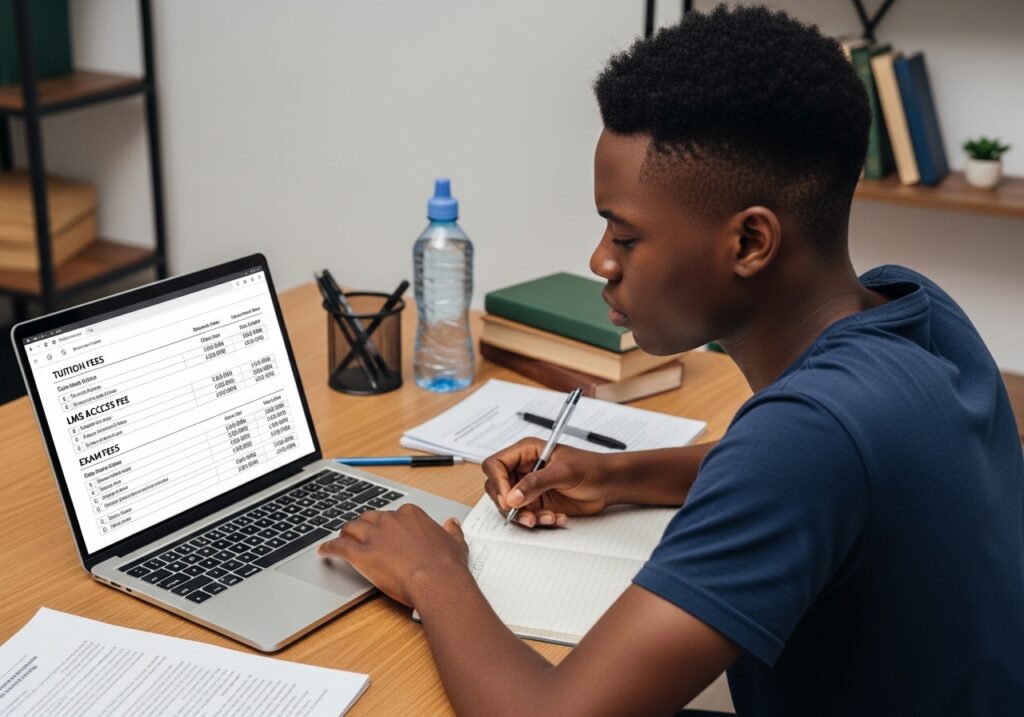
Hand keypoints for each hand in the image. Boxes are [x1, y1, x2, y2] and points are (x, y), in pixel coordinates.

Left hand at [317, 504, 468, 606]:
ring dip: (344, 533)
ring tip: (340, 539)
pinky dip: (329, 547)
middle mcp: (390, 521)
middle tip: (360, 534)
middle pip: (369, 518)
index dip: (386, 524)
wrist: (437, 581)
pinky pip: (339, 547)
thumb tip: (452, 523)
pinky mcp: (360, 554)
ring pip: (351, 528)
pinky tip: (324, 552)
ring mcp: (374, 536)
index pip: (392, 514)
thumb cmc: (446, 565)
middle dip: (363, 525)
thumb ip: (452, 531)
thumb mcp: (456, 542)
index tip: (386, 531)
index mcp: (410, 515)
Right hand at [481, 438, 616, 527]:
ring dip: (526, 516)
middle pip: (497, 488)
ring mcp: (529, 487)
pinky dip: (539, 521)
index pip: (495, 464)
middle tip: (527, 515)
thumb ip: (536, 483)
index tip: (508, 499)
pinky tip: (556, 517)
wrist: (608, 484)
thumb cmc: (591, 468)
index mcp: (526, 452)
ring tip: (548, 518)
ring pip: (510, 506)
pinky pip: (526, 516)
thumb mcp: (564, 472)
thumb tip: (512, 496)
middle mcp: (523, 469)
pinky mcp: (537, 503)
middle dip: (509, 505)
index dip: (498, 482)